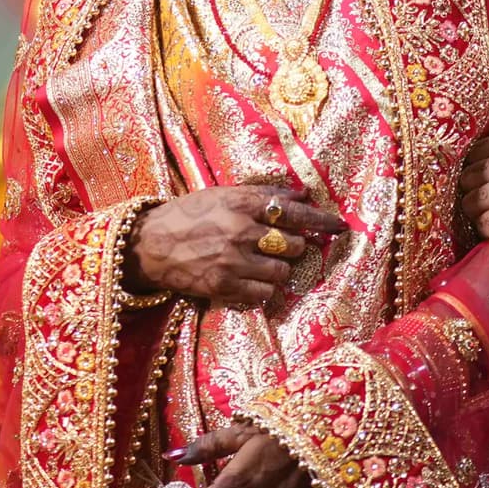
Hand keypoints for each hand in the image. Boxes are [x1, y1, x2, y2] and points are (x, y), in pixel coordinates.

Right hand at [128, 186, 346, 308]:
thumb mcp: (221, 195)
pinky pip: (265, 292)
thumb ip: (260, 195)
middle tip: (279, 246)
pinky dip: (263, 288)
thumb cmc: (187, 215)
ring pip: (282, 271)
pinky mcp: (224, 285)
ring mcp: (232, 260)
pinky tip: (249, 280)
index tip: (340, 225)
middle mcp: (240, 230)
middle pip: (292, 244)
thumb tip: (301, 195)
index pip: (293, 211)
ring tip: (260, 264)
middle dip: (292, 247)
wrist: (148, 244)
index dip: (321, 220)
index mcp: (240, 202)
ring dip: (278, 270)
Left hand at [462, 71, 488, 248]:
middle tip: (485, 196)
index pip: (478, 150)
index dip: (477, 161)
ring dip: (475, 208)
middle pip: (468, 176)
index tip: (485, 172)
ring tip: (488, 213)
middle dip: (473, 185)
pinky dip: (484, 228)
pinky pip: (481, 225)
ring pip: (469, 202)